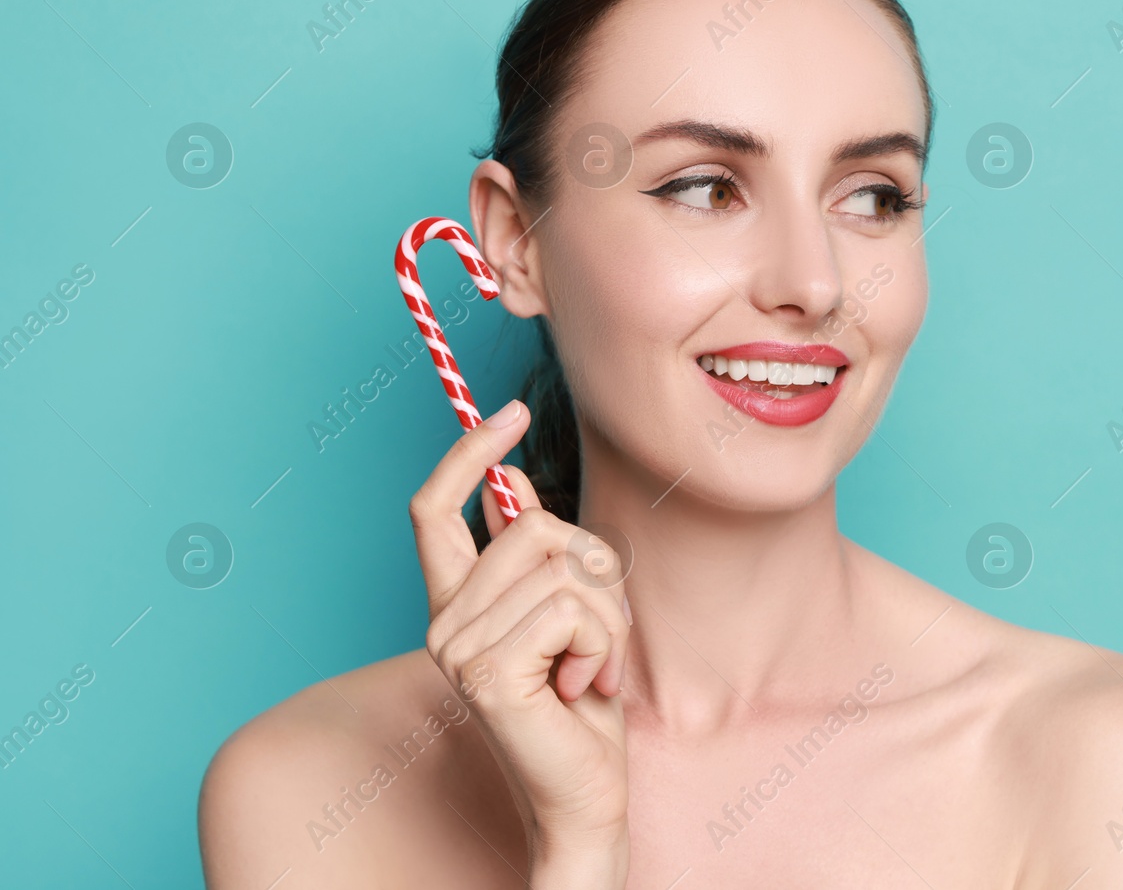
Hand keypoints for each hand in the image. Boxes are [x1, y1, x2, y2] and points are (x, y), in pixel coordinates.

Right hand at [409, 399, 629, 886]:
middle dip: (596, 569)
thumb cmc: (582, 701)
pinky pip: (571, 608)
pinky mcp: (487, 673)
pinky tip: (585, 686)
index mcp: (455, 604)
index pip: (433, 510)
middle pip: (533, 526)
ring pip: (563, 566)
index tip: (507, 411)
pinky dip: (602, 643)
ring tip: (592, 666)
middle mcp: (442, 623)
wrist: (585, 791)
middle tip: (599, 633)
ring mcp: (458, 649)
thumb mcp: (566, 613)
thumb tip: (515, 485)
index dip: (467, 453)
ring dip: (608, 616)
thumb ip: (537, 557)